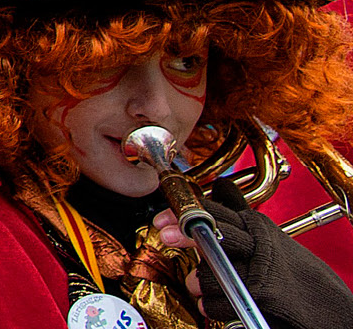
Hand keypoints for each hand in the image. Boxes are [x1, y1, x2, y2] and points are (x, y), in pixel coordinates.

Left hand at [157, 176, 352, 326]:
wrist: (330, 307)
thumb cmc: (294, 273)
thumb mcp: (269, 236)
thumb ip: (241, 213)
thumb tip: (221, 185)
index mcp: (257, 227)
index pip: (216, 209)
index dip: (185, 210)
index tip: (162, 218)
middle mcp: (258, 243)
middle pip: (212, 228)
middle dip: (185, 231)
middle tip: (165, 235)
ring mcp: (260, 267)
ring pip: (211, 266)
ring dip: (199, 280)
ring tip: (197, 285)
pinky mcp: (262, 292)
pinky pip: (220, 298)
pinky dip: (212, 304)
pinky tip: (212, 305)